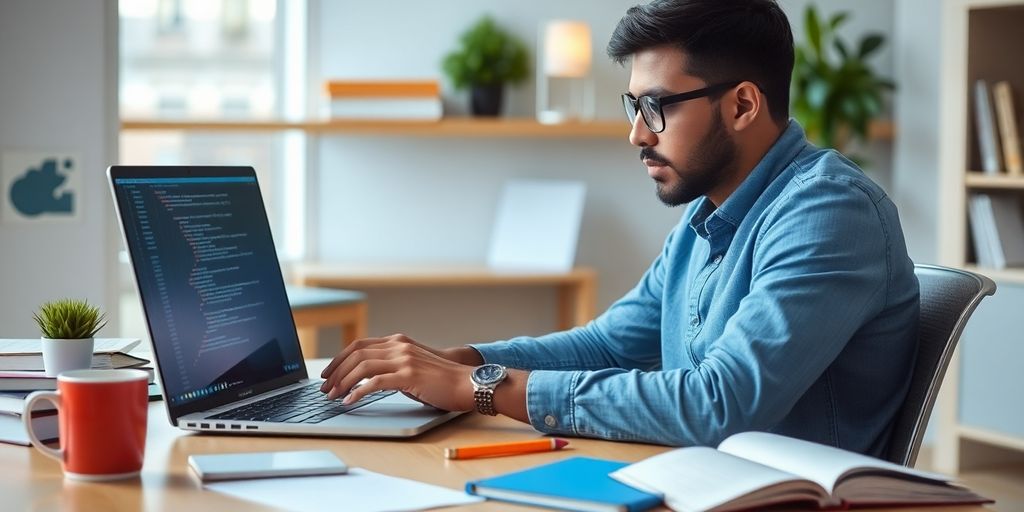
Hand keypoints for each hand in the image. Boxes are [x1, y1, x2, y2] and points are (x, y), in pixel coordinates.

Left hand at [319, 333, 475, 410]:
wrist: (467, 382)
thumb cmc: (442, 380)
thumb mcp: (413, 366)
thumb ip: (392, 367)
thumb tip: (367, 380)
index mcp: (398, 342)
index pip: (359, 345)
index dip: (339, 359)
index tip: (327, 374)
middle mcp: (399, 346)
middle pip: (356, 354)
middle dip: (336, 372)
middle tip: (325, 389)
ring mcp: (404, 359)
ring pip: (362, 367)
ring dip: (343, 382)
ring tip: (334, 397)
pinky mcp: (409, 375)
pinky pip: (375, 382)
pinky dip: (358, 392)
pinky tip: (350, 401)